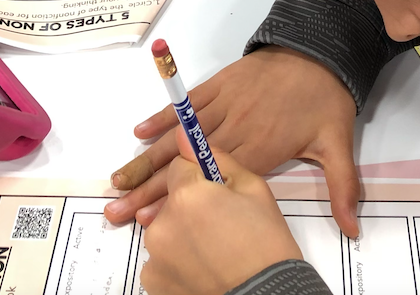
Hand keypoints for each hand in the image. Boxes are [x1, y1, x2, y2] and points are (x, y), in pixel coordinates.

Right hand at [105, 47, 359, 236]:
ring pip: (178, 136)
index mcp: (258, 150)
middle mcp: (234, 128)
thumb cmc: (326, 99)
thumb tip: (354, 230)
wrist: (320, 49)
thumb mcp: (338, 144)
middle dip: (148, 187)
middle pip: (184, 164)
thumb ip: (341, 188)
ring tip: (118, 179)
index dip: (178, 201)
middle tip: (116, 208)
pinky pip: (187, 102)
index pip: (210, 182)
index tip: (149, 220)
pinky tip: (139, 131)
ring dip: (146, 157)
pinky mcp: (221, 82)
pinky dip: (163, 116)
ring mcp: (224, 103)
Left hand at [140, 129, 301, 294]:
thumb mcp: (253, 188)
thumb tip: (186, 138)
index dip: (200, 177)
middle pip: (172, 200)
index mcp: (187, 194)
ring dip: (184, 233)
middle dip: (192, 206)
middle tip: (223, 224)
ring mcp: (155, 257)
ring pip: (167, 229)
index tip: (217, 191)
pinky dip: (178, 261)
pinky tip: (204, 268)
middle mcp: (163, 224)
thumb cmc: (266, 242)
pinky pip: (163, 259)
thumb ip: (218, 160)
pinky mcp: (153, 284)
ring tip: (215, 250)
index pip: (180, 167)